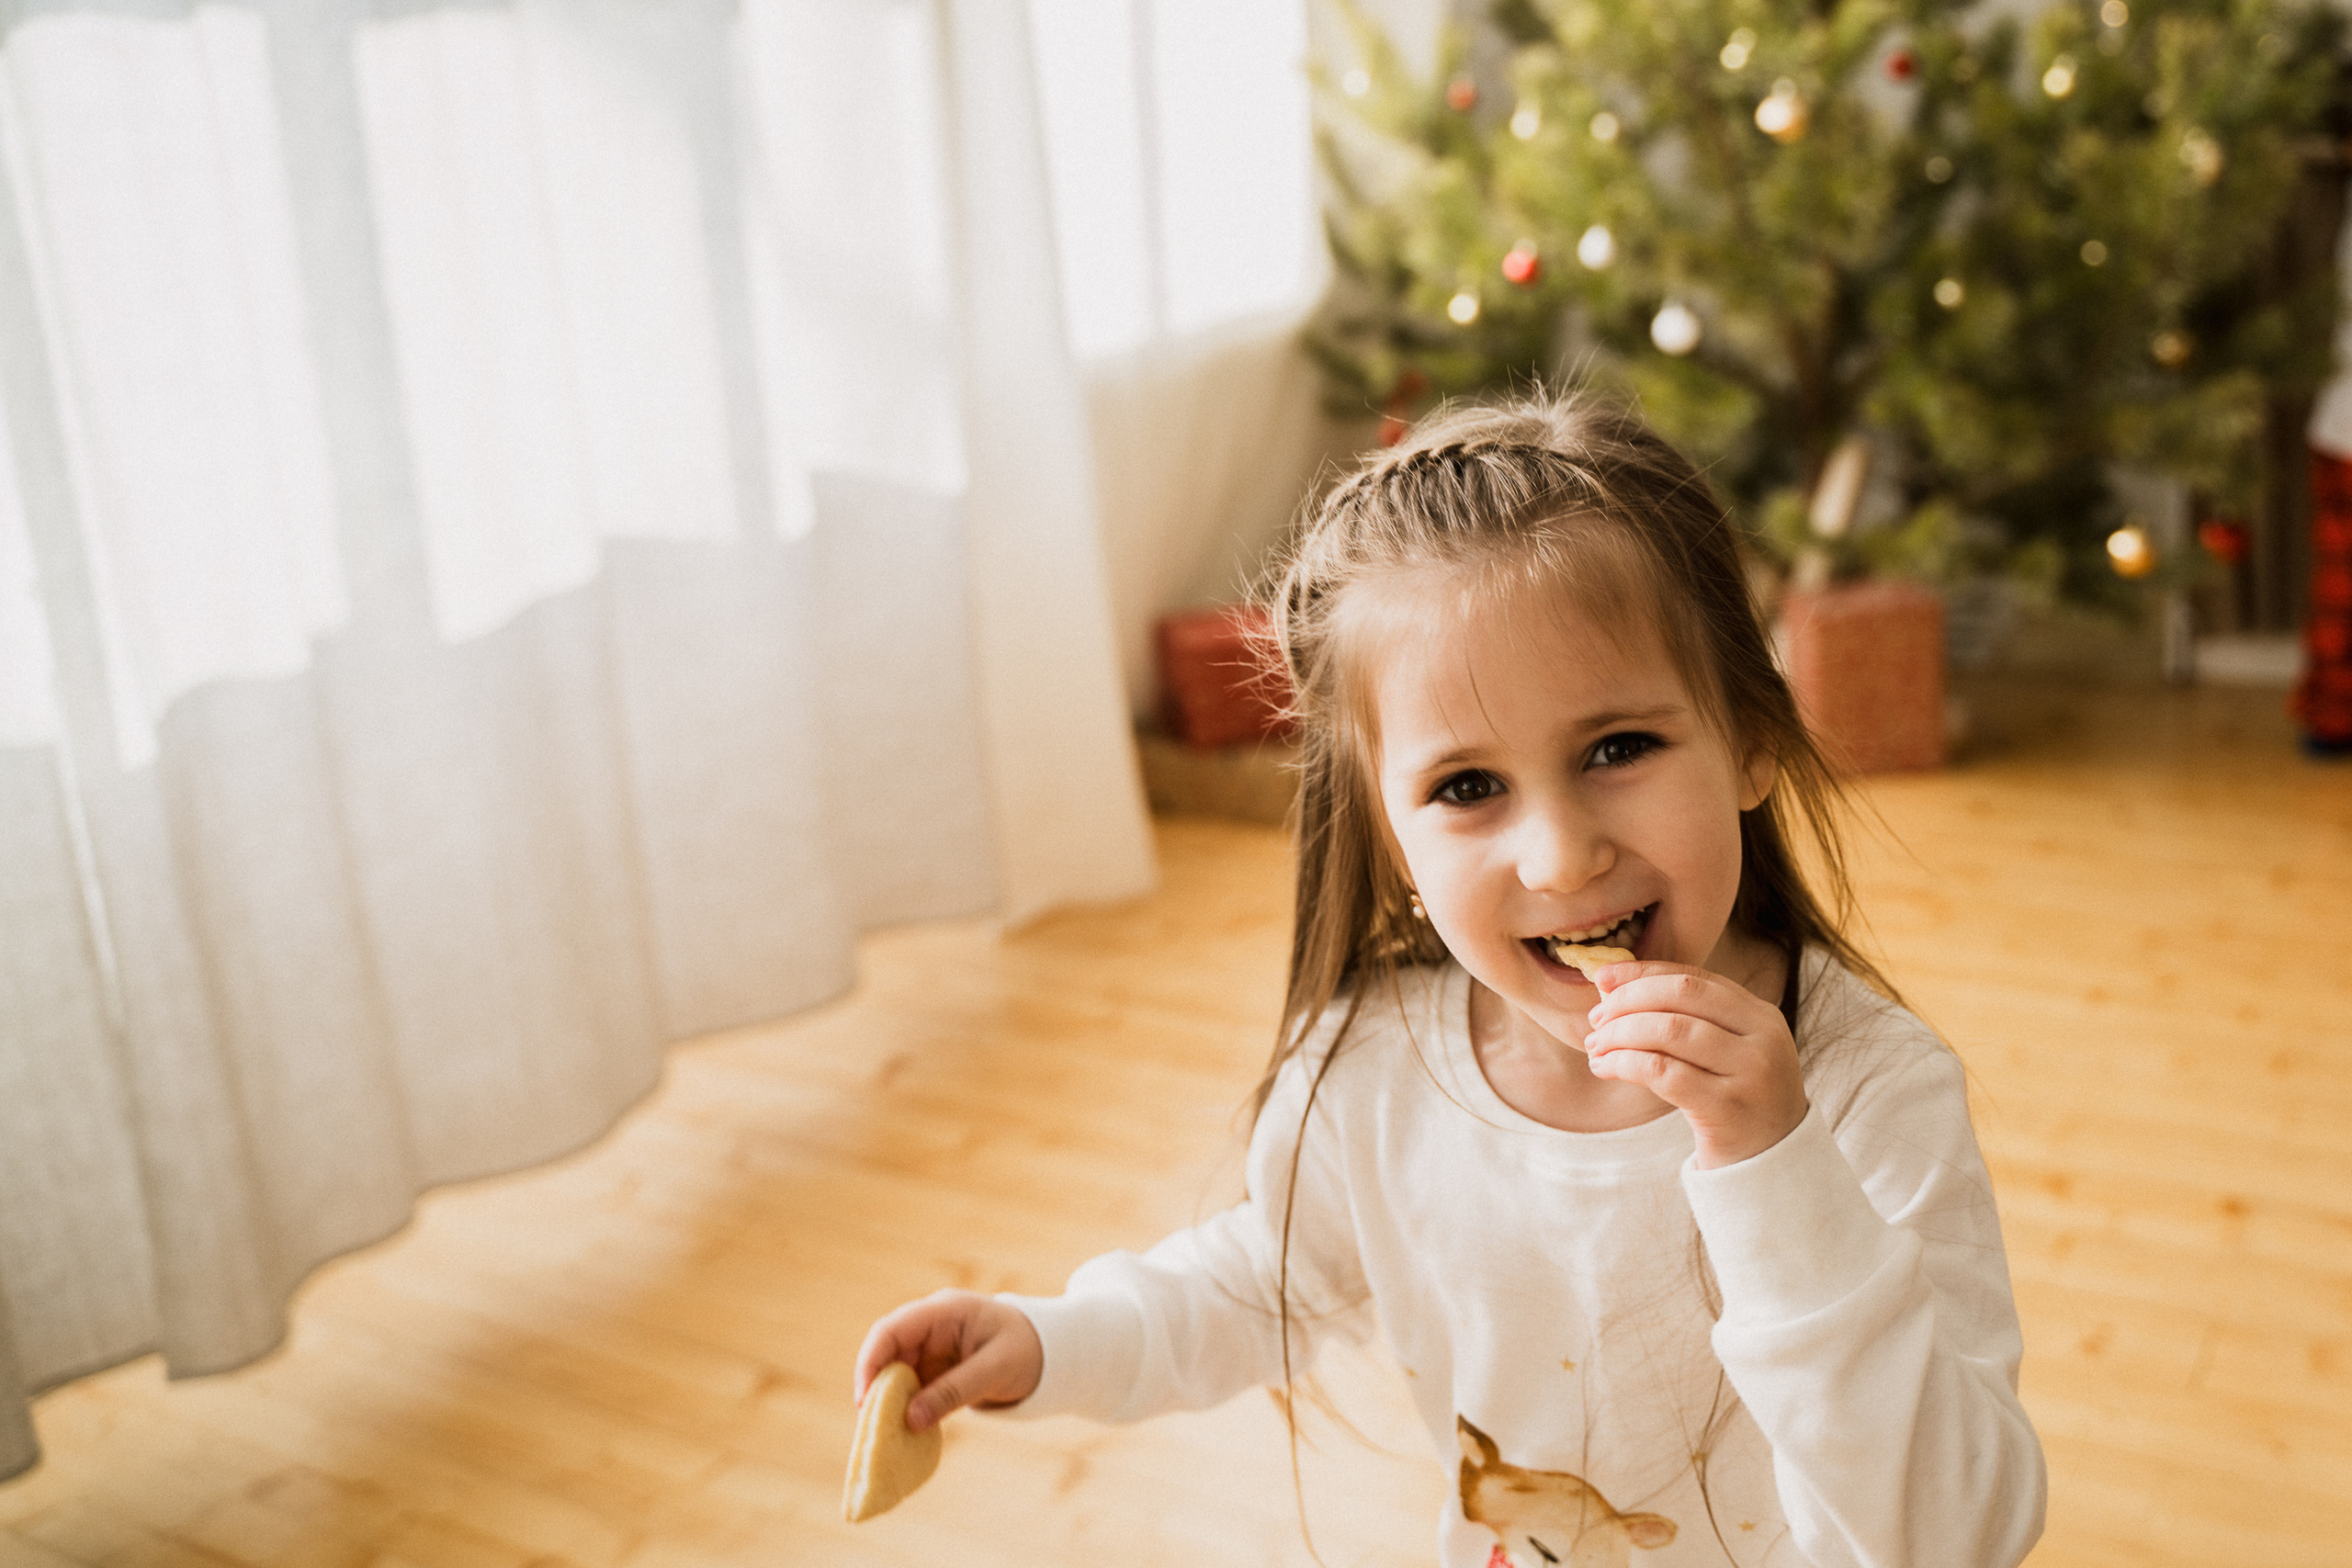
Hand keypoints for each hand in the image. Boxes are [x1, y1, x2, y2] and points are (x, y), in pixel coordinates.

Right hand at [853, 1290, 1042, 1431]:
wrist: (1050, 1352)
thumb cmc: (1027, 1349)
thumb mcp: (996, 1369)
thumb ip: (954, 1392)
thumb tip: (911, 1420)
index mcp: (943, 1312)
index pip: (891, 1330)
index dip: (871, 1362)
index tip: (864, 1400)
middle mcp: (930, 1327)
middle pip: (886, 1354)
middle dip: (875, 1389)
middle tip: (872, 1427)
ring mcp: (931, 1348)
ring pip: (894, 1374)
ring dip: (888, 1403)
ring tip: (886, 1436)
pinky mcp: (935, 1369)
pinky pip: (910, 1389)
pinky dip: (905, 1410)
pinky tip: (906, 1433)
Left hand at [1582, 961, 1806, 1169]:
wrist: (1770, 1166)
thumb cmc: (1733, 1103)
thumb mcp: (1725, 1054)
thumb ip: (1684, 1019)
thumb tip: (1611, 986)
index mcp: (1761, 1016)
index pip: (1694, 977)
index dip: (1643, 973)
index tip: (1602, 977)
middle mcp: (1762, 1039)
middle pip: (1680, 996)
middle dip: (1628, 1001)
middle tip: (1596, 1019)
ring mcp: (1750, 1073)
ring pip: (1669, 1030)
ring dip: (1620, 1034)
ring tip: (1596, 1047)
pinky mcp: (1728, 1108)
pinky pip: (1663, 1072)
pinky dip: (1624, 1063)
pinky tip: (1604, 1068)